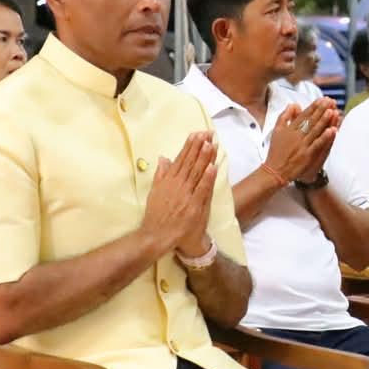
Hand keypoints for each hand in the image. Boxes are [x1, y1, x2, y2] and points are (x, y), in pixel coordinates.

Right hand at [141, 131, 218, 257]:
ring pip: (197, 173)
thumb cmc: (157, 215)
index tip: (197, 134)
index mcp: (168, 181)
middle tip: (208, 133)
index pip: (181, 159)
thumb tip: (164, 157)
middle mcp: (177, 185)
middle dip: (199, 146)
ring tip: (211, 143)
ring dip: (204, 157)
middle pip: (190, 163)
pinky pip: (202, 189)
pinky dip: (207, 178)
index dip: (190, 146)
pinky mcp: (193, 206)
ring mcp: (185, 195)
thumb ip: (161, 174)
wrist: (157, 236)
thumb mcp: (155, 191)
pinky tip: (213, 166)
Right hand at [265, 98, 338, 183]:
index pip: (304, 115)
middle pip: (311, 120)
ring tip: (332, 110)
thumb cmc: (276, 151)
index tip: (322, 99)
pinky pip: (317, 145)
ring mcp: (302, 145)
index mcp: (290, 129)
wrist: (274, 170)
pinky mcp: (306, 155)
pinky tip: (332, 130)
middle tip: (330, 100)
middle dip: (321, 110)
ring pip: (315, 130)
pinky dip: (324, 138)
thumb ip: (284, 116)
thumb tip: (293, 104)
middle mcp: (296, 135)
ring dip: (324, 120)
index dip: (313, 107)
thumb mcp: (277, 131)